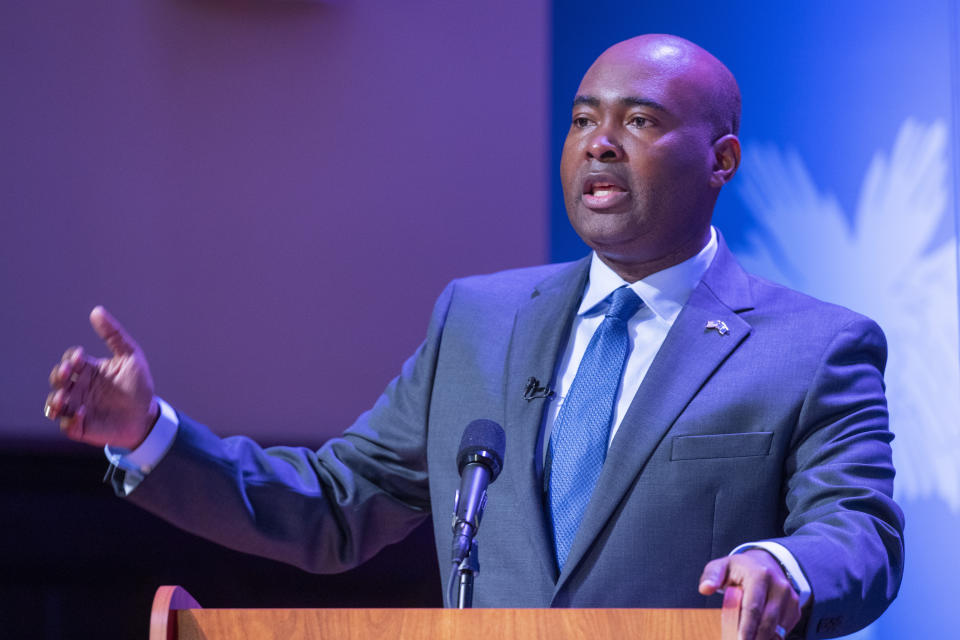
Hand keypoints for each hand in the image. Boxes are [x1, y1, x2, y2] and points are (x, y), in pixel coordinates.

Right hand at [44, 306, 157, 448]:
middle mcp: (79, 388)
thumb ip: (114, 335)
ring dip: (54, 400)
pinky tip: (81, 412)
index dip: (71, 358)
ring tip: (63, 397)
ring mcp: (78, 408)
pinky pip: (67, 426)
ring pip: (54, 404)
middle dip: (58, 374)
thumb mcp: (131, 357)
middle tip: (68, 371)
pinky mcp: (82, 427)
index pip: (71, 360)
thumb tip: (96, 311)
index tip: (80, 356)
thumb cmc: (138, 386)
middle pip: (58, 379)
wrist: (147, 415)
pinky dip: (70, 420)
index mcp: (88, 370)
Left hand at [699, 549, 800, 639]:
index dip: (746, 628)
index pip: (753, 608)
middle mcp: (779, 586)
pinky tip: (759, 639)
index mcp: (760, 575)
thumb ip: (711, 576)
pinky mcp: (795, 609)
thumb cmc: (740, 569)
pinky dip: (772, 638)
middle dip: (755, 639)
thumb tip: (705, 589)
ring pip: (778, 629)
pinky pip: (784, 630)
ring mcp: (790, 598)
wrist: (765, 563)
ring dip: (763, 639)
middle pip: (767, 622)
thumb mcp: (722, 567)